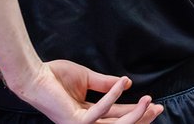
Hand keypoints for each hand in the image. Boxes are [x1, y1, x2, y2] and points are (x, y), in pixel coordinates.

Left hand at [8, 60, 161, 123]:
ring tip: (148, 100)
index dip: (134, 110)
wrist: (35, 74)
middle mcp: (85, 123)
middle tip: (158, 108)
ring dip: (134, 113)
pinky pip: (100, 110)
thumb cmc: (55, 76)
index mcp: (87, 115)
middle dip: (140, 117)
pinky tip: (123, 85)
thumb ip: (105, 83)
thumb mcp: (87, 78)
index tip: (151, 102)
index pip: (116, 116)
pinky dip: (113, 96)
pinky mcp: (75, 120)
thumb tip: (126, 82)